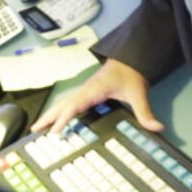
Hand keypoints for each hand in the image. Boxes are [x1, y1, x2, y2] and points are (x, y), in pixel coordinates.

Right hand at [31, 59, 163, 133]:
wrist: (130, 59)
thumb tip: (157, 128)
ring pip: (63, 103)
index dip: (63, 119)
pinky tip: (57, 120)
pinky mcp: (87, 93)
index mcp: (93, 91)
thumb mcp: (138, 93)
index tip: (54, 132)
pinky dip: (59, 112)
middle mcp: (85, 90)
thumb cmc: (131, 74)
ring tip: (39, 127)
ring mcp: (84, 91)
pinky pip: (69, 103)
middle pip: (62, 104)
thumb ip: (145, 112)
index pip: (74, 106)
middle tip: (34, 130)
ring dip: (51, 114)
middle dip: (48, 117)